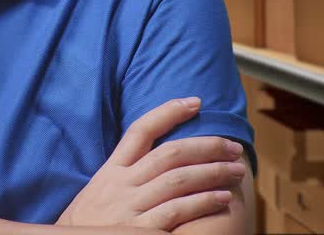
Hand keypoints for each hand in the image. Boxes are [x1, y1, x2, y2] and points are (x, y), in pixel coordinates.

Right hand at [56, 97, 246, 231]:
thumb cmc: (88, 223)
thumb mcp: (99, 191)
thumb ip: (124, 175)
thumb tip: (157, 157)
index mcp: (111, 171)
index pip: (139, 131)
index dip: (168, 112)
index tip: (196, 102)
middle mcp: (121, 185)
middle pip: (168, 154)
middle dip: (206, 146)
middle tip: (233, 147)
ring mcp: (130, 207)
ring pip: (177, 180)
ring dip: (212, 173)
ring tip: (236, 171)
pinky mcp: (138, 230)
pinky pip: (176, 212)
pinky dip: (202, 202)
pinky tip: (222, 198)